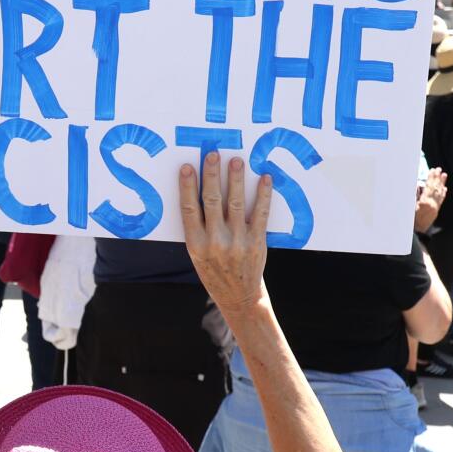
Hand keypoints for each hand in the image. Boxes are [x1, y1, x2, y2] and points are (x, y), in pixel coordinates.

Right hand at [179, 153, 271, 316]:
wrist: (238, 297)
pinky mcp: (257, 242)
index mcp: (196, 244)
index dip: (188, 186)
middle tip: (213, 154)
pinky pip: (260, 213)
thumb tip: (200, 193)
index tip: (188, 167)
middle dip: (212, 175)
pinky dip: (262, 195)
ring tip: (236, 161)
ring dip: (235, 179)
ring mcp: (237, 241)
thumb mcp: (197, 254)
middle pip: (212, 201)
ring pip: (235, 203)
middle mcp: (215, 242)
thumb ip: (198, 228)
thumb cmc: (214, 271)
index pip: (189, 208)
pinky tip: (264, 179)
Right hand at [414, 168, 446, 232]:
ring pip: (440, 193)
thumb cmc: (411, 219)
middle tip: (439, 169)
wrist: (415, 231)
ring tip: (444, 175)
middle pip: (435, 188)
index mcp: (424, 202)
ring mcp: (435, 208)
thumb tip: (416, 185)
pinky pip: (441, 200)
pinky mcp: (436, 212)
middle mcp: (432, 204)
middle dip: (437, 178)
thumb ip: (414, 196)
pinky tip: (445, 188)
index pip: (429, 187)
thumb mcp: (410, 206)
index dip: (431, 178)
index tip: (432, 170)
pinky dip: (443, 193)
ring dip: (442, 183)